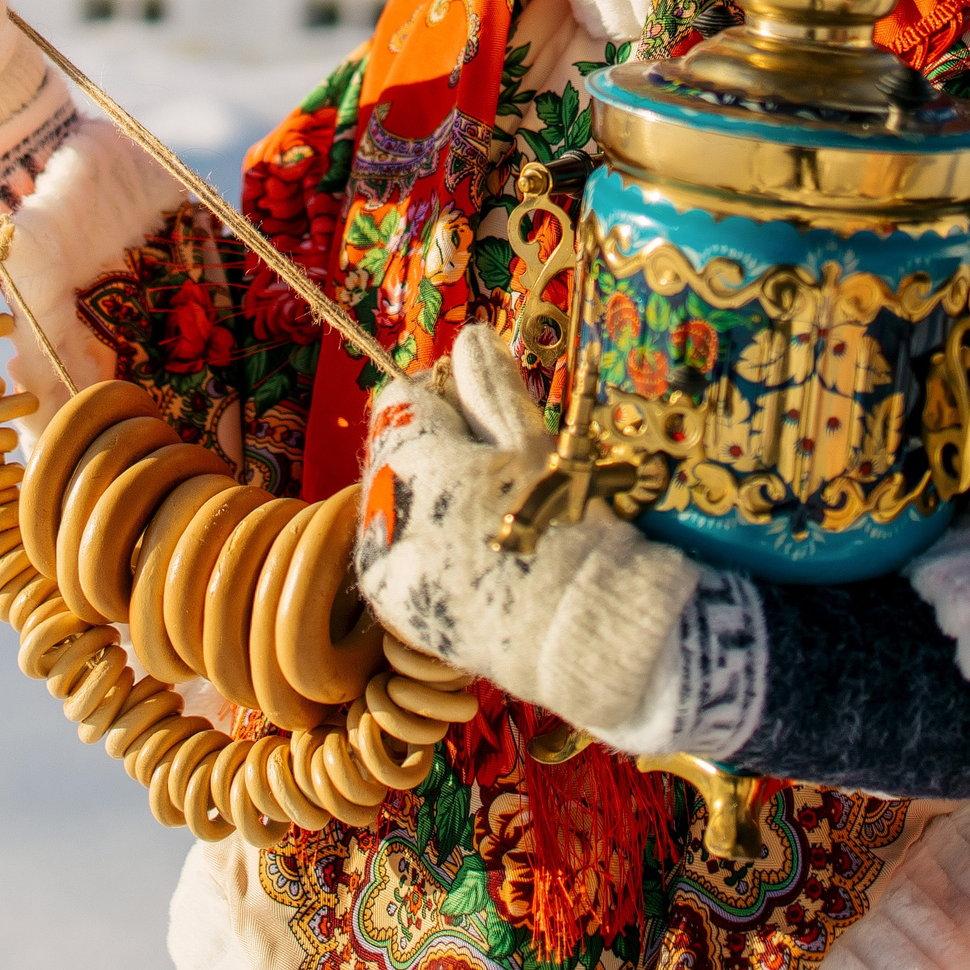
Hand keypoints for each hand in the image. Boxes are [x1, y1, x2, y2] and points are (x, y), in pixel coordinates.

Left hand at [356, 325, 696, 735]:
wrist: (588, 633)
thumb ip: (491, 389)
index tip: (489, 409)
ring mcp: (387, 573)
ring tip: (497, 514)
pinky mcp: (402, 614)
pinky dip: (433, 545)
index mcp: (409, 467)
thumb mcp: (532, 447)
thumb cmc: (568, 528)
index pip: (403, 399)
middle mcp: (381, 520)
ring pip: (397, 505)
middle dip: (439, 447)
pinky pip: (403, 557)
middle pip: (396, 452)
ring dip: (434, 497)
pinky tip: (482, 554)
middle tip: (502, 466)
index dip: (448, 395)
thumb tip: (470, 336)